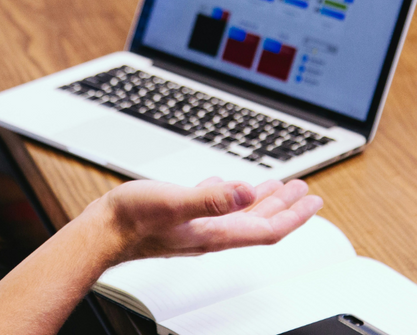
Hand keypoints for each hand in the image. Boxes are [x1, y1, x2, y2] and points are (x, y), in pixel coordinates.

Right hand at [94, 176, 322, 264]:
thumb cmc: (134, 220)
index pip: (267, 229)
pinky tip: (226, 185)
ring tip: (277, 188)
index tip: (313, 201)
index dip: (294, 216)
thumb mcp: (175, 202)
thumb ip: (212, 198)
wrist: (104, 231)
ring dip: (261, 201)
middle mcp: (211, 232)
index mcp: (215, 232)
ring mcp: (197, 226)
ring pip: (239, 214)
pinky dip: (230, 196)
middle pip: (259, 222)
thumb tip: (246, 190)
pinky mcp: (182, 217)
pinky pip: (216, 206)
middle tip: (303, 190)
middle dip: (285, 206)